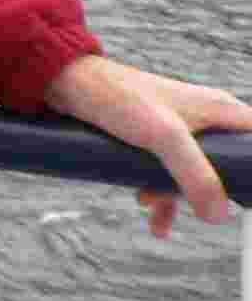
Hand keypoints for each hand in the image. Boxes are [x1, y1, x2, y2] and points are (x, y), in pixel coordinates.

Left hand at [42, 55, 251, 237]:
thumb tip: (219, 215)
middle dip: (211, 193)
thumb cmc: (118, 97)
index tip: (247, 198)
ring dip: (177, 197)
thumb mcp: (164, 137)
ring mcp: (179, 132)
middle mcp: (206, 120)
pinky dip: (161, 197)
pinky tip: (151, 215)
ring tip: (152, 205)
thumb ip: (196, 175)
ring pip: (195, 175)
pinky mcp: (153, 141)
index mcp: (221, 110)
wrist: (67, 85)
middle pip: (229, 166)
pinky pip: (168, 176)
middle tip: (199, 208)